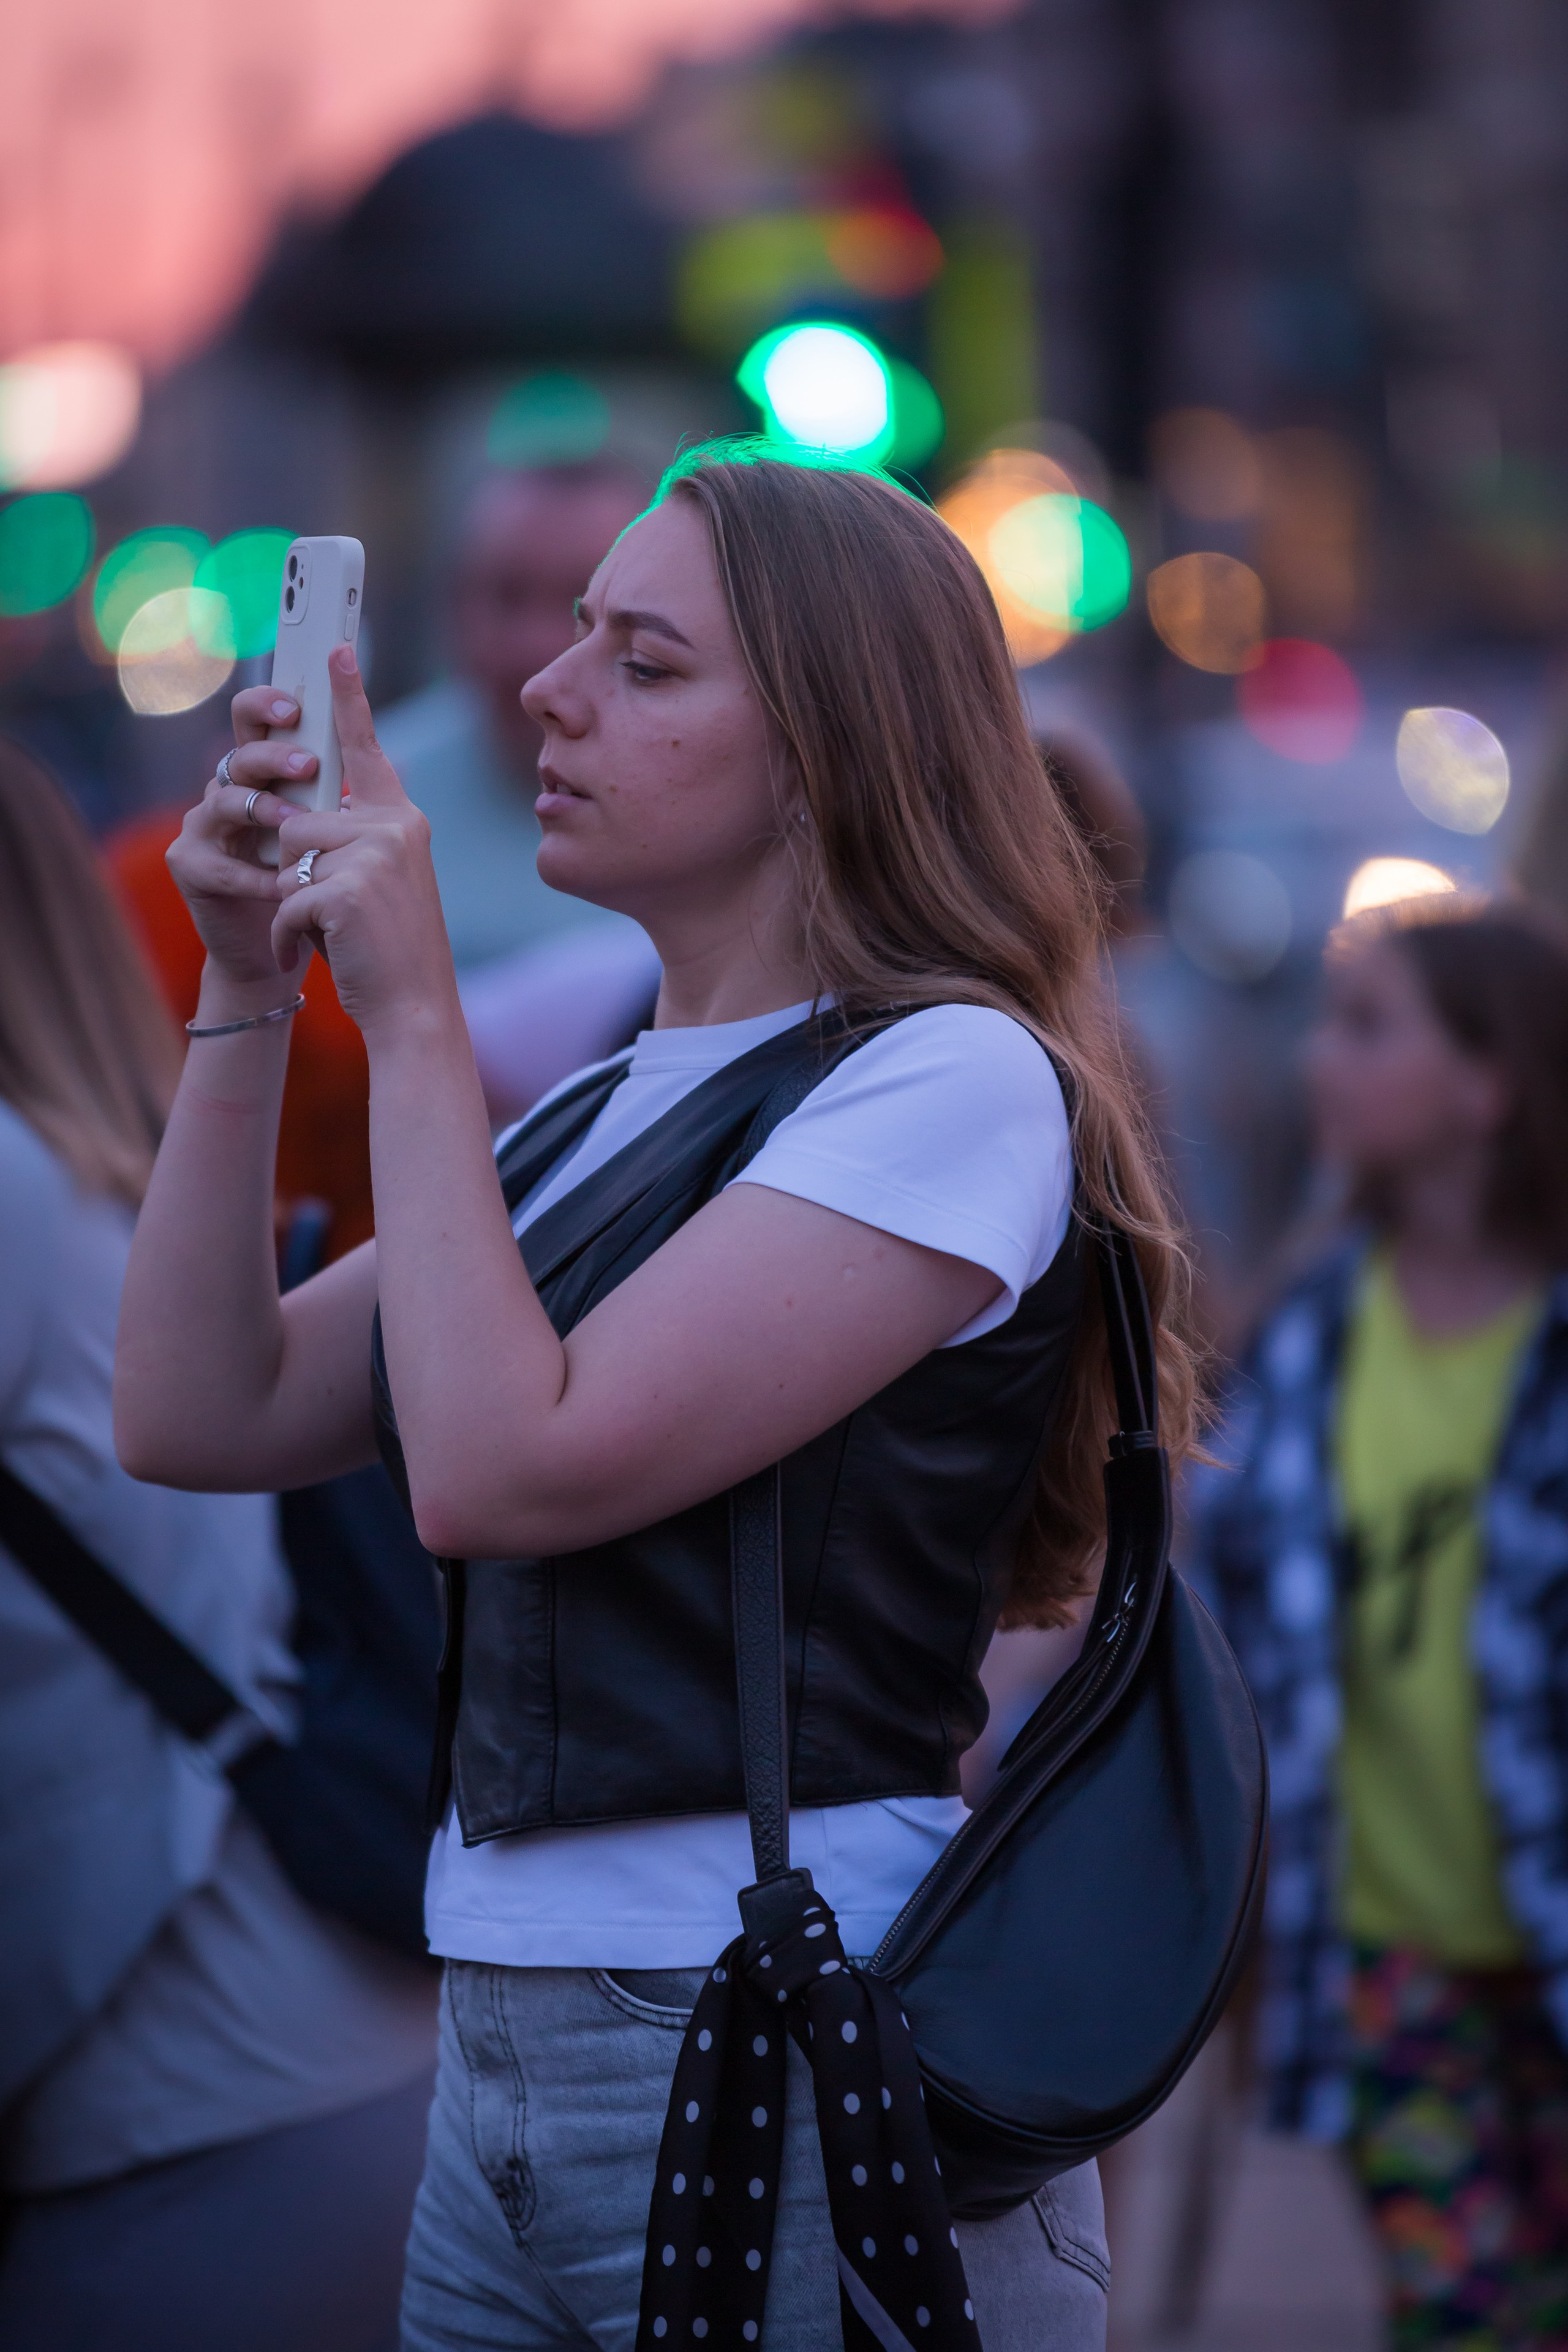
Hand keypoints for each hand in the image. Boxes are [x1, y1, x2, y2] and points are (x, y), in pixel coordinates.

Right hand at [166, 686, 317, 988]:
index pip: (258, 723)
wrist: (274, 952)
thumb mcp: (327, 836)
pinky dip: (257, 875)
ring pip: (227, 800)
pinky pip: (223, 863)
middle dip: (274, 755)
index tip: (298, 700)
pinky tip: (282, 886)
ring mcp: (203, 826)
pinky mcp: (189, 864)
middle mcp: (227, 791)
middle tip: (309, 765)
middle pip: (241, 753)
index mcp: (261, 775)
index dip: (269, 702)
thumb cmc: (306, 886)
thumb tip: (387, 757)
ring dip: (265, 810)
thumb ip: (336, 799)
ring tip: (297, 824)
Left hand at [271, 645, 456, 1038]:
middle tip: (340, 916)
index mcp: (403, 821)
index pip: (368, 750)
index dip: (348, 698)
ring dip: (295, 902)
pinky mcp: (345, 888)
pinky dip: (290, 933)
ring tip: (334, 934)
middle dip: (301, 871)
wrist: (416, 1009)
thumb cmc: (391, 951)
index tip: (334, 648)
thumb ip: (354, 841)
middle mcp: (395, 828)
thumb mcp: (380, 883)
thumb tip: (298, 818)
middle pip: (303, 819)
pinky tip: (318, 954)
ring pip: (291, 854)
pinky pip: (288, 897)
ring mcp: (373, 856)